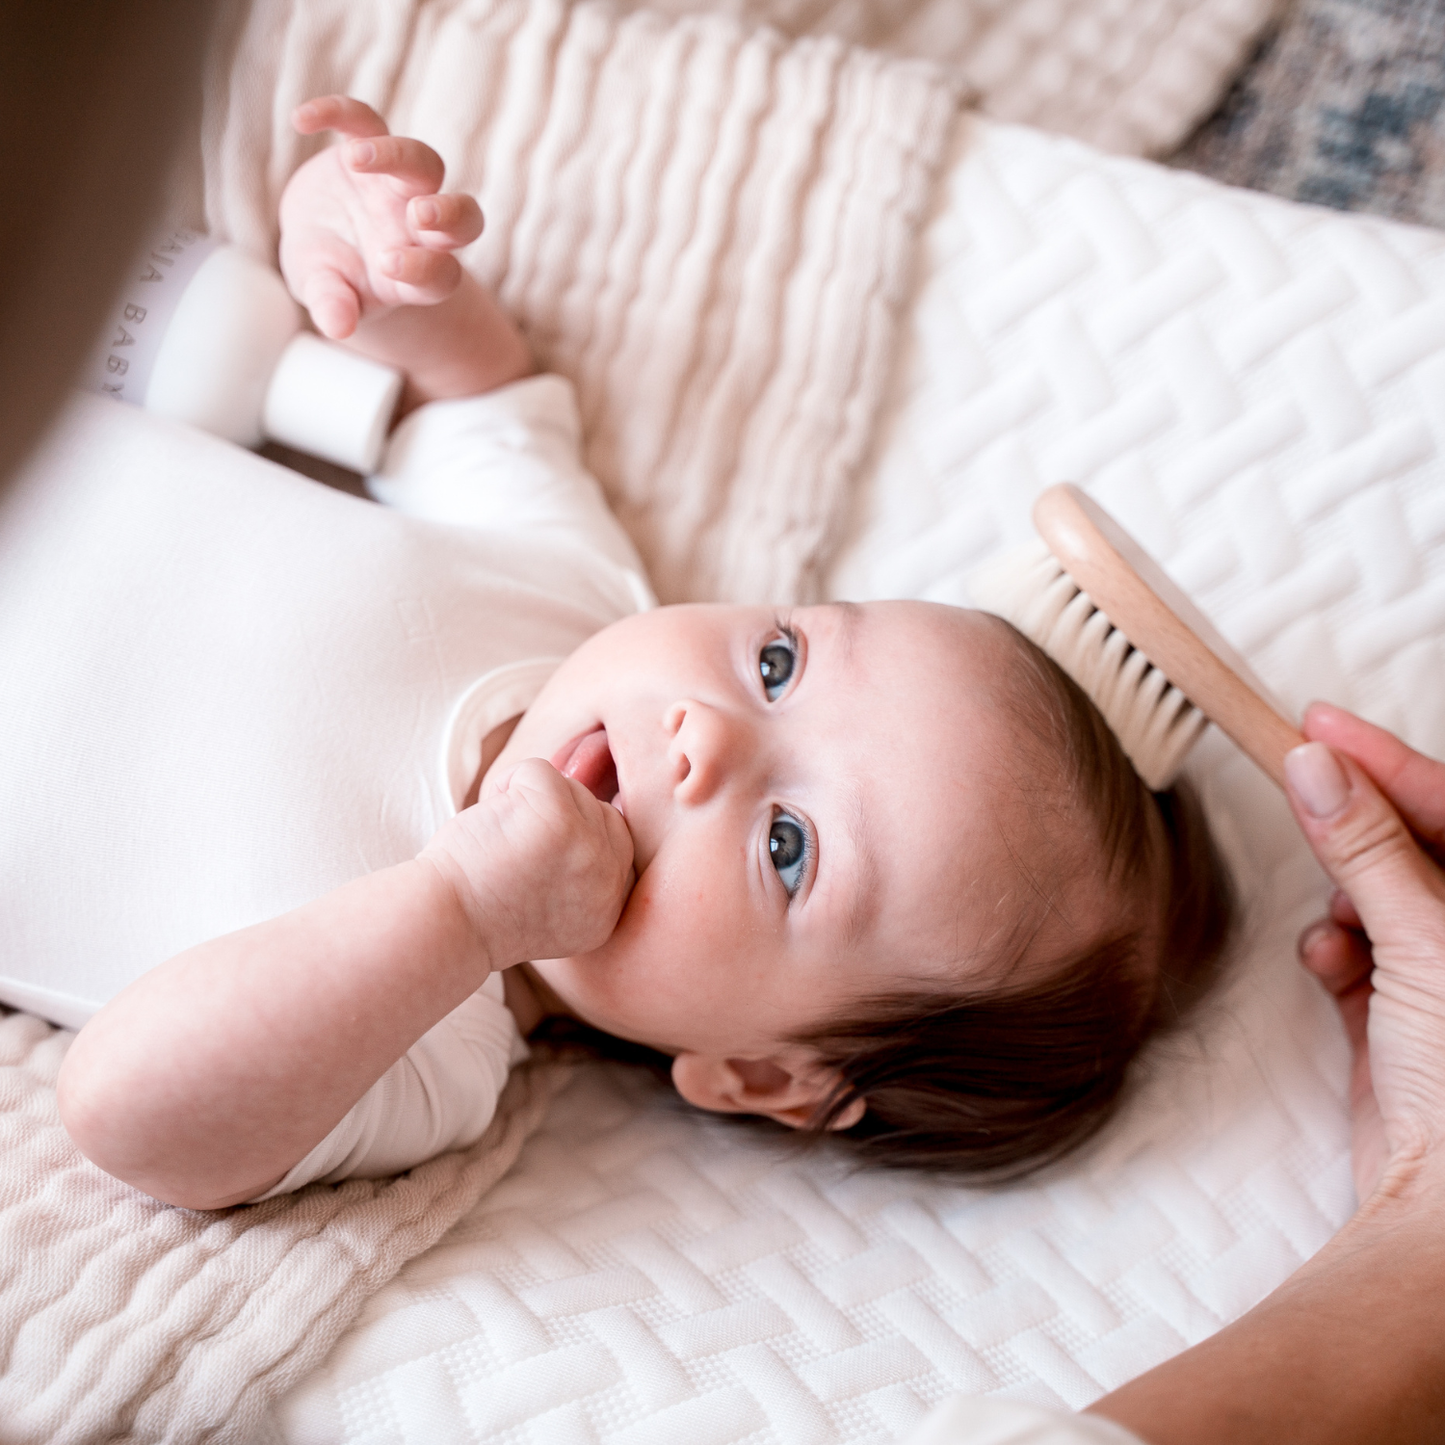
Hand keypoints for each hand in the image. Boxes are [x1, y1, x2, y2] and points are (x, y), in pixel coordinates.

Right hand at [278, 95, 482, 340]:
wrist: (321, 244)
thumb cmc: (333, 278)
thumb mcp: (327, 293)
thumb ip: (335, 305)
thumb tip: (336, 326)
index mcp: (420, 271)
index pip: (442, 275)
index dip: (424, 269)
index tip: (388, 265)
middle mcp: (421, 228)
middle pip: (463, 216)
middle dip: (449, 215)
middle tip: (420, 215)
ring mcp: (400, 185)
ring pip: (425, 162)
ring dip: (400, 157)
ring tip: (356, 159)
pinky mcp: (371, 148)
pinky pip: (366, 122)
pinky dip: (339, 114)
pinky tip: (303, 120)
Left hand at [419, 759, 634, 967]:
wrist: (442, 923)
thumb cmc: (480, 910)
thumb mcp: (554, 911)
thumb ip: (586, 875)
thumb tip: (602, 804)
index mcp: (608, 911)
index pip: (618, 843)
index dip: (575, 835)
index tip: (531, 857)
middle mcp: (608, 883)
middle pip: (599, 810)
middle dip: (556, 816)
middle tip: (512, 849)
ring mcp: (588, 848)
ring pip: (571, 787)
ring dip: (526, 801)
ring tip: (499, 841)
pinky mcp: (558, 816)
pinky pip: (538, 770)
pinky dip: (504, 785)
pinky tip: (488, 821)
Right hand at [1286, 703, 1444, 1200]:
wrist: (1444, 1211)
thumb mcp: (1425, 941)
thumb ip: (1367, 849)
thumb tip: (1318, 766)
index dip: (1390, 762)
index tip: (1319, 725)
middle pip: (1412, 850)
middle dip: (1359, 833)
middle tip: (1301, 789)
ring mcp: (1443, 982)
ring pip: (1374, 899)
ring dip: (1343, 899)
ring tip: (1338, 919)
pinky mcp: (1397, 1020)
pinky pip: (1352, 954)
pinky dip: (1331, 950)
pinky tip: (1327, 961)